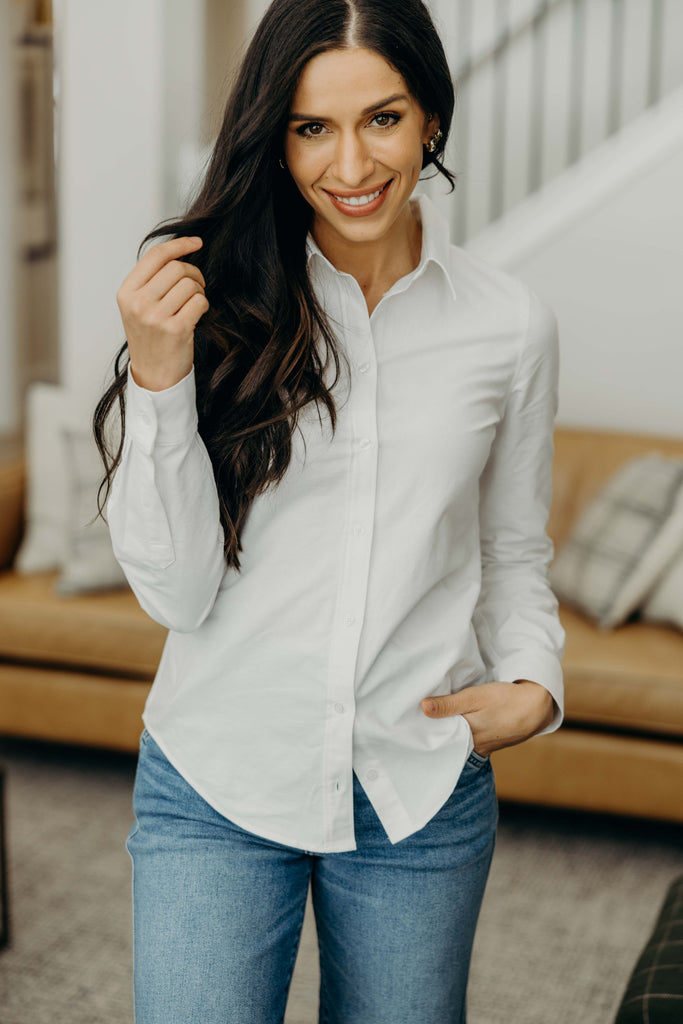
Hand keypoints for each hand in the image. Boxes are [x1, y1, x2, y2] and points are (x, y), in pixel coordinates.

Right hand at [116, 235, 208, 391]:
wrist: (154, 375)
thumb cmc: (151, 338)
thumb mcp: (139, 306)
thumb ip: (152, 280)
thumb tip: (179, 252)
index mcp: (127, 293)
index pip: (155, 255)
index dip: (179, 245)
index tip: (197, 242)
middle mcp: (138, 303)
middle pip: (176, 268)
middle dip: (193, 274)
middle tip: (196, 287)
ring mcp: (155, 317)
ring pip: (190, 284)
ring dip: (199, 291)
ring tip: (193, 304)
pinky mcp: (175, 329)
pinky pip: (200, 302)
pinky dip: (203, 305)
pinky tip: (196, 316)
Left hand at [420, 679, 554, 757]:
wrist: (535, 708)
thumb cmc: (505, 701)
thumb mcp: (475, 698)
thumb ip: (449, 704)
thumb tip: (423, 707)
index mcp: (466, 738)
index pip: (437, 740)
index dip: (422, 733)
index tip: (406, 726)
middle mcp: (472, 747)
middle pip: (445, 743)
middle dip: (431, 736)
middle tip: (411, 725)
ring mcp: (481, 747)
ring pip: (456, 742)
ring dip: (445, 734)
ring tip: (425, 724)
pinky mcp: (487, 742)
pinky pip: (467, 741)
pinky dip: (458, 734)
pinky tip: (450, 725)